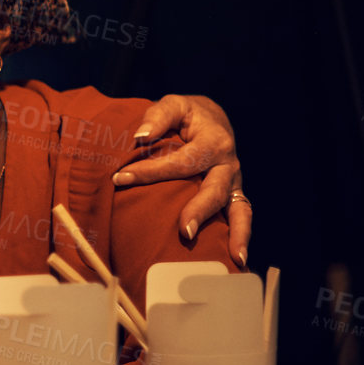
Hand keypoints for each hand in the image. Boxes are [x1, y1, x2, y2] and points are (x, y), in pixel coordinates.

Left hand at [115, 93, 249, 267]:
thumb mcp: (173, 105)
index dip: (152, 171)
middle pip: (214, 190)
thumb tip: (140, 137)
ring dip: (235, 233)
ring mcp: (233, 182)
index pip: (182, 161)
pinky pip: (241, 216)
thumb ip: (157, 117)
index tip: (121, 178)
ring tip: (231, 257)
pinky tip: (237, 260)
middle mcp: (228, 164)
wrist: (212, 118)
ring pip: (238, 209)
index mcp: (214, 141)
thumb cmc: (187, 114)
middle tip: (182, 229)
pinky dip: (242, 237)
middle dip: (199, 211)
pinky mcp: (232, 194)